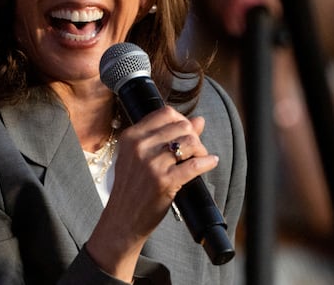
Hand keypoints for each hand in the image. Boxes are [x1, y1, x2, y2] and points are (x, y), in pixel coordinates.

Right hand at [85, 105, 219, 279]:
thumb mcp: (139, 157)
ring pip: (190, 142)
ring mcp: (151, 164)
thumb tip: (199, 120)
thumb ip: (165, 136)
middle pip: (181, 126)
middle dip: (195, 136)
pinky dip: (207, 162)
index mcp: (131, 136)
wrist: (122, 219)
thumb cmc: (132, 188)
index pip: (165, 113)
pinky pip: (194, 164)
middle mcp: (139, 146)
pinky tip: (211, 162)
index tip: (187, 132)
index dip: (182, 120)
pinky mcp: (163, 181)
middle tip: (196, 150)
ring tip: (200, 159)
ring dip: (201, 150)